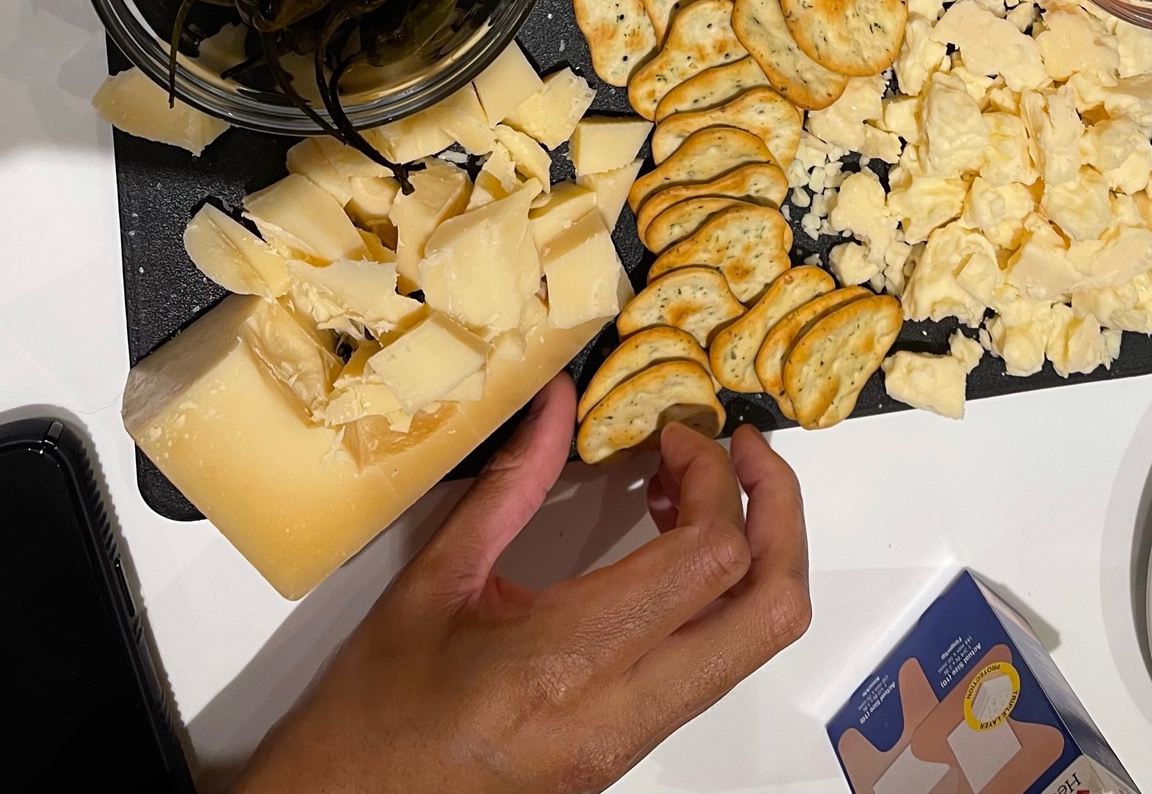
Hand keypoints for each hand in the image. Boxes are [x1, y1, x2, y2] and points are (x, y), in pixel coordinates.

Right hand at [233, 375, 810, 793]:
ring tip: (694, 491)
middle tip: (738, 449)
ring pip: (753, 647)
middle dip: (780, 513)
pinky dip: (719, 594)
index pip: (709, 560)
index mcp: (569, 661)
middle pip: (770, 614)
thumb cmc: (371, 714)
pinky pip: (712, 667)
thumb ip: (510, 484)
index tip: (672, 433)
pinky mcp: (630, 753)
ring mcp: (636, 742)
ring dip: (757, 554)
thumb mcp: (430, 584)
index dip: (715, 476)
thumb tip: (562, 397)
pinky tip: (661, 545)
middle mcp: (624, 710)